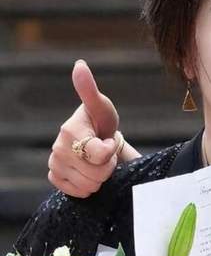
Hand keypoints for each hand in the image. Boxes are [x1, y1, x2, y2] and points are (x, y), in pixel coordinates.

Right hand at [48, 60, 137, 197]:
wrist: (96, 141)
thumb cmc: (101, 122)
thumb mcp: (102, 107)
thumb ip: (89, 89)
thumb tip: (79, 64)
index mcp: (69, 130)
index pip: (99, 153)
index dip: (110, 150)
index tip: (110, 140)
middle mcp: (58, 148)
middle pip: (96, 173)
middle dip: (108, 165)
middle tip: (105, 153)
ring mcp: (55, 164)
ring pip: (89, 185)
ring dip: (100, 176)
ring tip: (98, 162)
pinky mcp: (55, 178)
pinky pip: (78, 192)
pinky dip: (88, 186)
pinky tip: (88, 171)